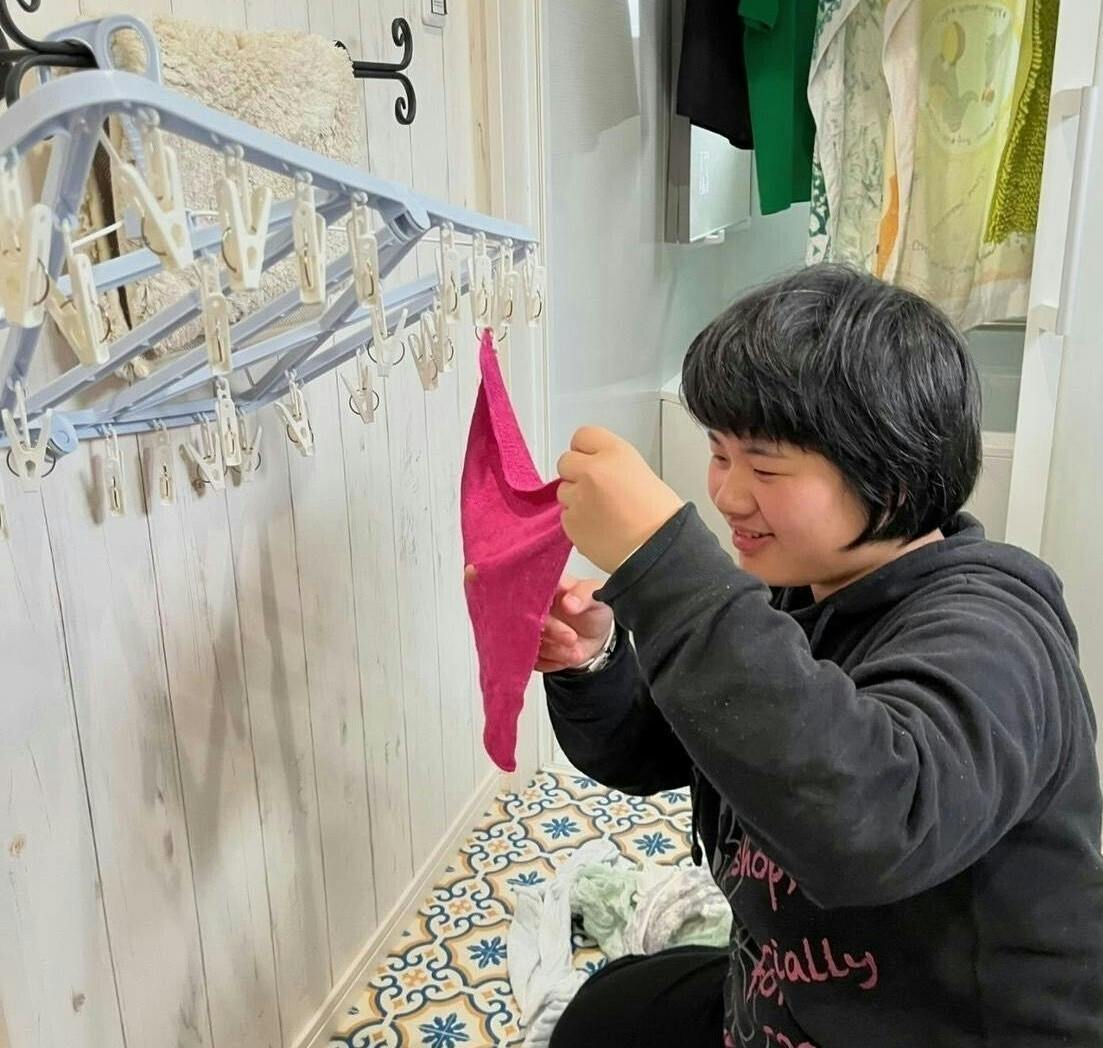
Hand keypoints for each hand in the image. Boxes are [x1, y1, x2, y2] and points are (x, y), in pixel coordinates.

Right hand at [536, 574, 613, 672]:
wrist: (598, 635)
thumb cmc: (593, 610)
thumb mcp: (596, 596)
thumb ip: (584, 595)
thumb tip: (569, 602)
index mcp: (545, 589)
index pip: (530, 593)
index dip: (539, 604)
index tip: (554, 614)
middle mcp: (533, 609)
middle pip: (528, 620)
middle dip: (551, 631)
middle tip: (571, 638)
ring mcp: (531, 631)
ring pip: (531, 642)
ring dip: (554, 650)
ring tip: (576, 652)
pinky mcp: (533, 650)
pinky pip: (534, 660)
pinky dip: (551, 663)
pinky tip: (567, 659)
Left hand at [557, 426, 683, 572]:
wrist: (658, 550)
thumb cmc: (659, 516)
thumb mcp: (640, 472)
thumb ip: (612, 465)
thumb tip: (593, 470)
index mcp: (614, 453)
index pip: (582, 436)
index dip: (585, 450)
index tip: (590, 460)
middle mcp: (592, 471)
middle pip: (566, 462)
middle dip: (576, 474)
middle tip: (595, 490)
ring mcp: (578, 497)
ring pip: (563, 491)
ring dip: (576, 499)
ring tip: (601, 513)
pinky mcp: (571, 523)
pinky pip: (565, 515)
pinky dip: (577, 521)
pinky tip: (598, 528)